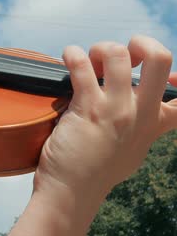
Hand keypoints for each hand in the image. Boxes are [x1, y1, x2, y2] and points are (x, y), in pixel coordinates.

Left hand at [35, 35, 176, 198]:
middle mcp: (140, 112)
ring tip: (88, 58)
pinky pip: (82, 66)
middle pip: (160, 59)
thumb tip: (153, 110)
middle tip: (125, 52)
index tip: (169, 77)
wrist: (71, 192)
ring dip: (101, 48)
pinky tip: (68, 57)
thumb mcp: (132, 151)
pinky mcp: (87, 108)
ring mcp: (115, 109)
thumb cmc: (94, 172)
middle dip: (143, 43)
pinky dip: (73, 54)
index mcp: (153, 123)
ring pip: (118, 54)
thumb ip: (145, 129)